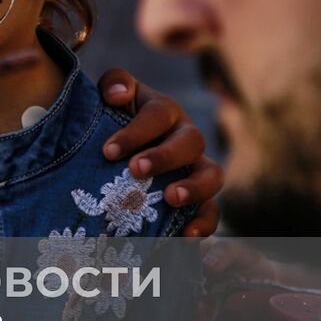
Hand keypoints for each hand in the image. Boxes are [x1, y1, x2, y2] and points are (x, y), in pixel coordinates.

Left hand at [97, 68, 222, 237]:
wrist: (119, 150)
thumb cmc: (113, 120)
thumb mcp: (111, 97)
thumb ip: (115, 84)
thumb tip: (118, 94)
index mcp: (165, 110)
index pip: (158, 114)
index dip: (135, 131)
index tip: (108, 151)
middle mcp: (186, 137)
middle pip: (191, 142)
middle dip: (164, 156)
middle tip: (136, 170)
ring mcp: (197, 167)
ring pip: (212, 174)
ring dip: (195, 188)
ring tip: (170, 199)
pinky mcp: (200, 198)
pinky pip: (212, 210)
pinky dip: (204, 223)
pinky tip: (186, 236)